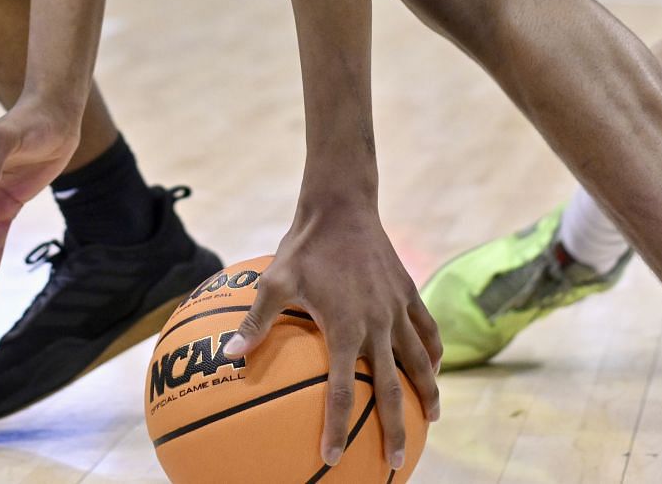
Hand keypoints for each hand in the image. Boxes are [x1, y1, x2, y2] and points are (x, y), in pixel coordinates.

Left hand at [225, 200, 441, 471]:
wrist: (342, 204)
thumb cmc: (304, 245)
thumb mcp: (274, 280)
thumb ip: (256, 321)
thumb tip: (228, 354)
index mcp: (344, 327)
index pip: (344, 390)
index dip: (339, 426)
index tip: (333, 456)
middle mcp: (377, 323)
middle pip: (392, 388)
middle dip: (395, 428)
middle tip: (394, 462)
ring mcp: (397, 308)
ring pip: (420, 361)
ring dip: (427, 392)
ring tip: (432, 419)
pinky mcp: (408, 292)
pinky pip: (428, 329)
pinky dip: (434, 352)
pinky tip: (434, 366)